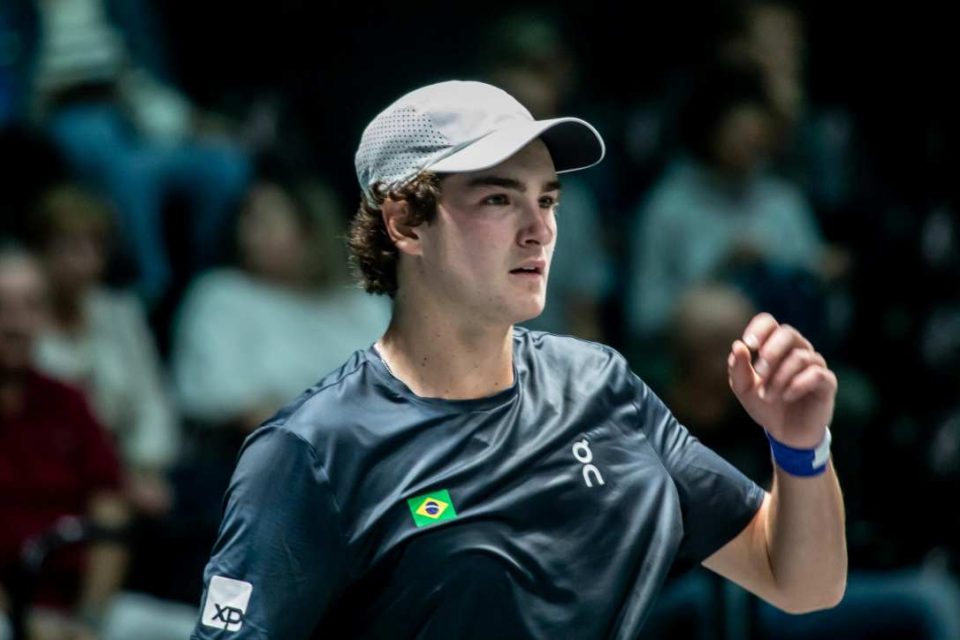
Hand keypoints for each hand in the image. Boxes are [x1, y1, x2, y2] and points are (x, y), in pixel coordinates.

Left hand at [727, 313, 836, 447]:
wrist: (785, 432)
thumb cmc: (765, 404)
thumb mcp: (744, 389)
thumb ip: (738, 369)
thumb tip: (738, 346)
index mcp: (775, 346)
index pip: (769, 322)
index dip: (759, 329)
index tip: (749, 344)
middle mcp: (798, 349)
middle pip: (788, 333)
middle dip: (771, 352)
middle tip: (759, 372)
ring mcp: (815, 364)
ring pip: (800, 357)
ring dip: (779, 377)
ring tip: (768, 396)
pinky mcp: (827, 382)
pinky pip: (816, 374)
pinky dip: (797, 385)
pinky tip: (786, 397)